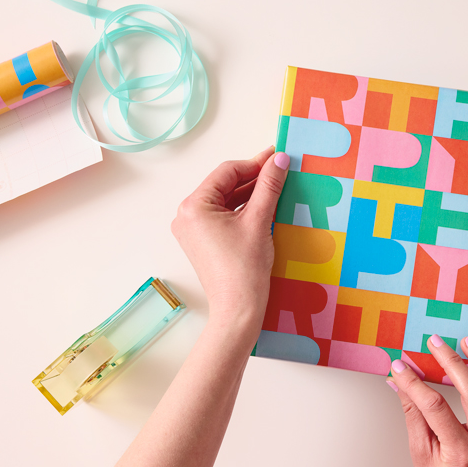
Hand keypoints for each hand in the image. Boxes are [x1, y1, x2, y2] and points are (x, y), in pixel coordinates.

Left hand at [171, 146, 289, 328]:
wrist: (238, 309)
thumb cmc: (244, 269)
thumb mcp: (259, 220)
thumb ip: (269, 186)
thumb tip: (280, 159)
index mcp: (194, 206)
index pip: (227, 172)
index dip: (254, 163)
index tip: (277, 157)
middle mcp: (187, 215)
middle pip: (225, 185)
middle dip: (253, 178)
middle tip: (280, 168)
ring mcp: (194, 230)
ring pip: (226, 200)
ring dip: (251, 193)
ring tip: (277, 186)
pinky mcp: (203, 241)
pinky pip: (224, 216)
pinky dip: (244, 209)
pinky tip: (265, 205)